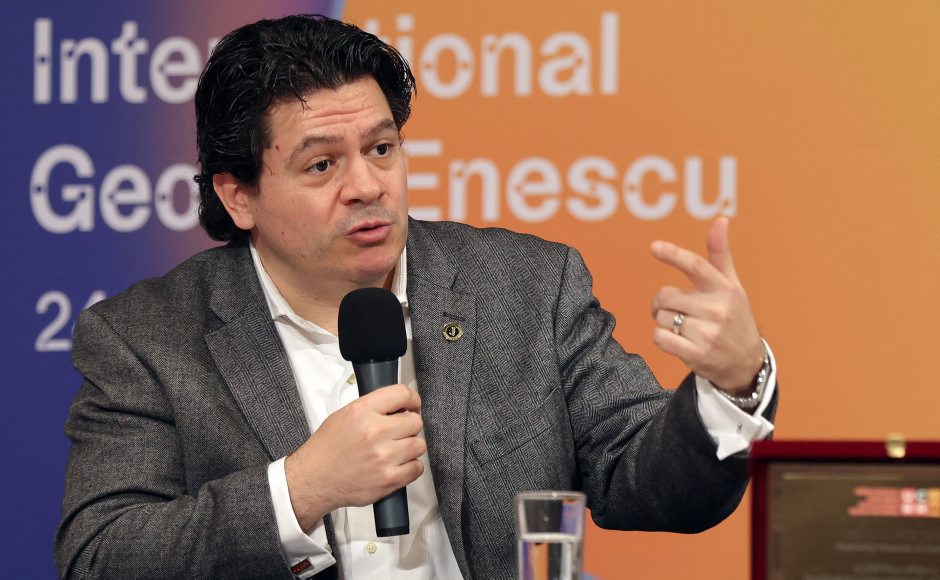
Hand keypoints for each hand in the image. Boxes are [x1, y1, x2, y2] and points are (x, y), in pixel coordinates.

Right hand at [284, 383, 425, 530]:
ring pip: (419, 445)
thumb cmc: (327, 449)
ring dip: (410, 447)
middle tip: (399, 431)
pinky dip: (410, 467)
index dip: (412, 399)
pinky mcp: (388, 479)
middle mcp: (374, 432)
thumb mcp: (344, 415)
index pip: (402, 394)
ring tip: (396, 449)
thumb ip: (372, 407)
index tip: (413, 405)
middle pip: (415, 422)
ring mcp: (383, 457)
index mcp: (362, 412)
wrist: (315, 479)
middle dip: (409, 426)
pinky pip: (417, 468)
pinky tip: (397, 464)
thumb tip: (398, 406)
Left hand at [650, 217, 763, 393]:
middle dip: (663, 302)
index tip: (654, 247)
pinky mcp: (697, 354)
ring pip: (661, 317)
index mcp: (724, 289)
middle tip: (675, 309)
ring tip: (684, 328)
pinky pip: (660, 337)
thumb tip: (720, 220)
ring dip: (664, 322)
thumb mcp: (731, 286)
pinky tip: (677, 341)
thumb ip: (719, 254)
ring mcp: (708, 333)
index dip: (673, 255)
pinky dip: (662, 338)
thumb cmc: (734, 317)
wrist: (746, 362)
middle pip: (665, 296)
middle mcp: (717, 309)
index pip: (696, 266)